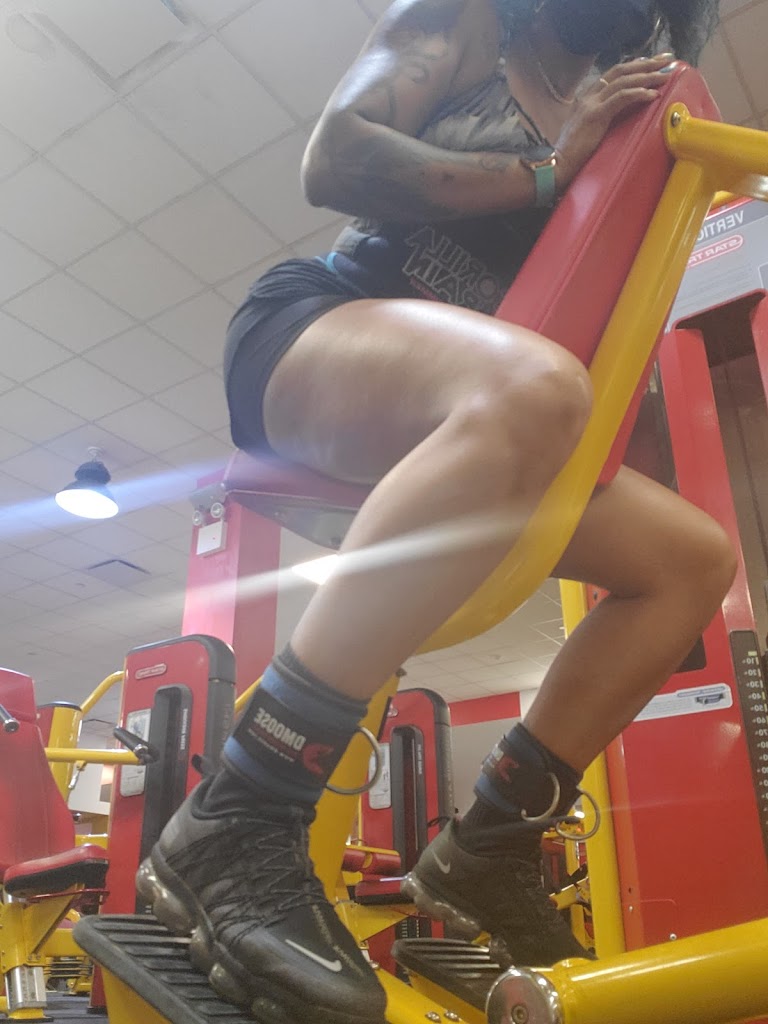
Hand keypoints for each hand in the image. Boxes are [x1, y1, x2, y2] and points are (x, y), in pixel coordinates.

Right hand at [555, 54, 677, 190]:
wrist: (556, 165)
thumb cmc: (570, 155)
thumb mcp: (586, 131)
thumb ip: (599, 120)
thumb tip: (617, 119)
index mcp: (585, 98)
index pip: (613, 75)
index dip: (634, 67)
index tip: (652, 64)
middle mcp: (588, 96)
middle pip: (621, 71)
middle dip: (646, 64)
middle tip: (667, 60)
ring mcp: (590, 104)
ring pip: (623, 81)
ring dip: (647, 76)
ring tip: (666, 74)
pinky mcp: (595, 115)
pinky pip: (621, 98)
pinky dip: (639, 94)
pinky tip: (653, 94)